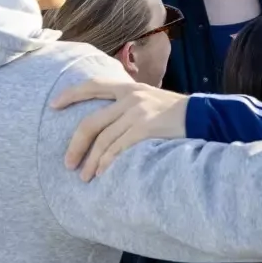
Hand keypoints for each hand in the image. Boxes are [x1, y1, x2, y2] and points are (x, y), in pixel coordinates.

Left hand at [51, 80, 187, 180]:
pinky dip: (108, 162)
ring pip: (103, 139)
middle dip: (76, 144)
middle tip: (68, 163)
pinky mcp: (147, 128)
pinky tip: (103, 173)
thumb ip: (133, 107)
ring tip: (85, 177)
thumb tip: (112, 125)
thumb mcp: (154, 101)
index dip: (71, 95)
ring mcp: (138, 112)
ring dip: (92, 161)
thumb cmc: (182, 114)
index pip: (94, 85)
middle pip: (92, 122)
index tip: (53, 105)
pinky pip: (119, 148)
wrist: (208, 116)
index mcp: (131, 88)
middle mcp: (131, 97)